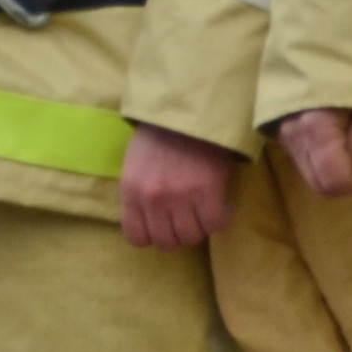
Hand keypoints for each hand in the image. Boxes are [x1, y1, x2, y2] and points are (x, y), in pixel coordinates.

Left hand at [118, 123, 241, 251]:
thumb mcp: (135, 164)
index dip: (153, 237)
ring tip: (205, 211)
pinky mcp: (207, 192)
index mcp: (130, 192)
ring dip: (200, 228)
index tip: (165, 226)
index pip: (137, 238)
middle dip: (179, 235)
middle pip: (166, 243)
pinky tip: (221, 205)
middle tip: (189, 219)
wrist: (190, 108)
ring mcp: (179, 198)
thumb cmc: (161, 132)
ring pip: (191, 237)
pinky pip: (215, 224)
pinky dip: (221, 219)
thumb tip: (150, 218)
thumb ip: (139, 192)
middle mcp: (152, 199)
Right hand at [276, 107, 351, 199]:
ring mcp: (285, 137)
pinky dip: (331, 163)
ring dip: (343, 173)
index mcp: (314, 129)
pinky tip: (345, 141)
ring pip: (314, 176)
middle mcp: (293, 138)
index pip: (336, 180)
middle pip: (322, 185)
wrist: (315, 36)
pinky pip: (310, 162)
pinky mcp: (286, 134)